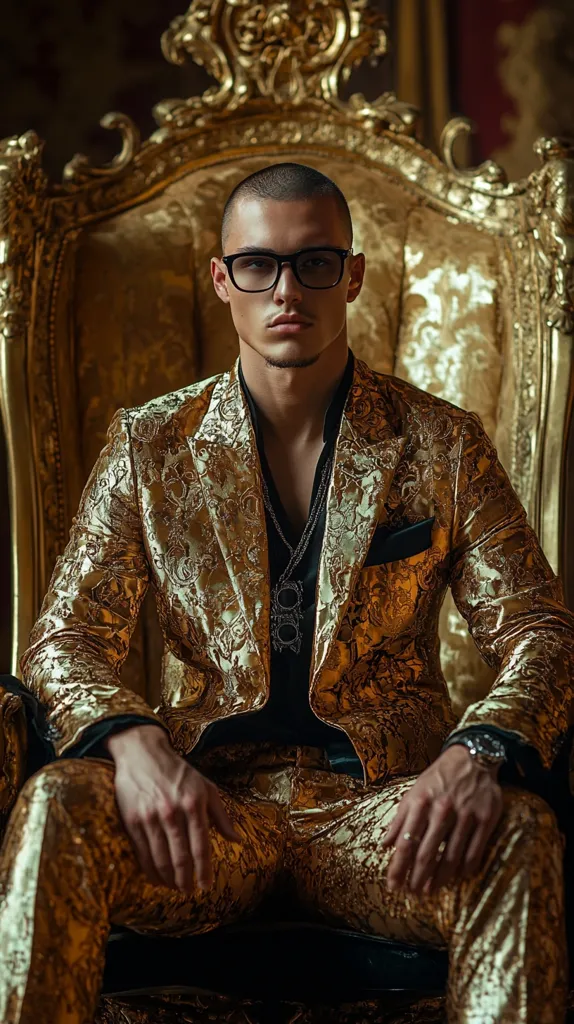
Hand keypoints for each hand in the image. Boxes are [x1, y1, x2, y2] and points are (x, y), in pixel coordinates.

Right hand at [105, 724, 239, 891]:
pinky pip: (142, 854)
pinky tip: (156, 878)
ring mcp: (151, 818)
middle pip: (181, 858)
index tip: (206, 886)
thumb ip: (221, 815)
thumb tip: (237, 840)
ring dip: (169, 880)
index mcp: (194, 804)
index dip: (204, 870)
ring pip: (161, 859)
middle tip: (190, 892)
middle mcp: (173, 812)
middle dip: (186, 880)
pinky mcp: (132, 821)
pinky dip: (150, 871)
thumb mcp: (205, 786)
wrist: (142, 753)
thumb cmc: (178, 771)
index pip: (201, 846)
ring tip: (175, 888)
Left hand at [382, 745, 502, 894]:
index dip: (398, 867)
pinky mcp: (485, 819)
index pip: (405, 842)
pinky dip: (466, 868)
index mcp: (421, 803)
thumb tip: (384, 844)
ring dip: (440, 878)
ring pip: (451, 856)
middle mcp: (442, 810)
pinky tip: (458, 877)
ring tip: (431, 890)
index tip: (393, 885)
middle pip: (427, 853)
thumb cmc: (438, 777)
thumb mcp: (414, 792)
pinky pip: (474, 851)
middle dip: (417, 878)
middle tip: (412, 894)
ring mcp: (465, 815)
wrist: (472, 757)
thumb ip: (400, 818)